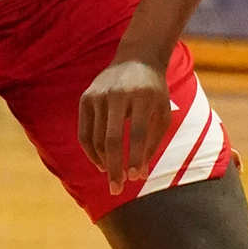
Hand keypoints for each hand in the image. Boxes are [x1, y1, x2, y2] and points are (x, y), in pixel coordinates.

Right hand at [78, 55, 169, 193]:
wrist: (136, 59)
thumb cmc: (154, 91)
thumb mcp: (162, 112)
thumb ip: (153, 141)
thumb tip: (139, 174)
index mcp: (142, 96)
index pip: (136, 133)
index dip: (135, 157)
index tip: (135, 177)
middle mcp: (117, 94)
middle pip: (112, 139)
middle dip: (114, 167)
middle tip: (117, 189)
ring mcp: (98, 95)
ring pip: (96, 138)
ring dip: (103, 161)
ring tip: (112, 176)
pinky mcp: (85, 98)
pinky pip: (84, 132)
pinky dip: (91, 151)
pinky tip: (101, 163)